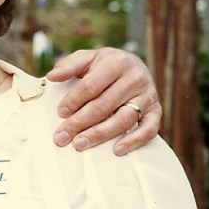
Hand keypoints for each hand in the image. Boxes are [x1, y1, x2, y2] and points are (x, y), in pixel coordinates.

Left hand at [45, 47, 160, 155]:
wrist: (133, 66)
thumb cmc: (104, 65)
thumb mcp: (87, 58)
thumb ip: (69, 65)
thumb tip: (52, 76)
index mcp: (116, 62)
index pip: (91, 85)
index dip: (74, 100)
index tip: (60, 113)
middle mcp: (135, 77)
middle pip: (104, 105)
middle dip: (80, 122)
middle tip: (62, 137)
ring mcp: (148, 95)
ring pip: (123, 118)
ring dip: (100, 134)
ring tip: (80, 144)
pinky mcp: (156, 111)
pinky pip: (149, 129)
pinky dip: (134, 141)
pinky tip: (116, 150)